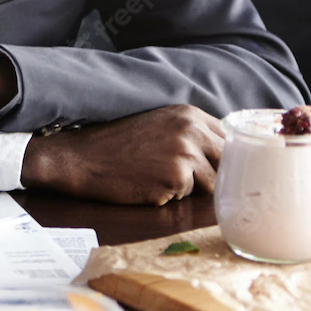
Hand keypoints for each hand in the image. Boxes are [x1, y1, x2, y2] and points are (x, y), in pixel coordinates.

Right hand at [22, 105, 224, 204]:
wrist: (80, 158)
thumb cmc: (117, 145)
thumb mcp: (159, 125)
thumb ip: (194, 133)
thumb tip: (231, 154)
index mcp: (189, 114)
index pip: (230, 140)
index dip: (223, 157)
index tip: (210, 165)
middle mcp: (191, 130)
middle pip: (227, 164)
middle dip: (210, 174)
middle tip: (178, 175)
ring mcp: (184, 154)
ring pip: (210, 184)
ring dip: (188, 187)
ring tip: (156, 176)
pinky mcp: (174, 179)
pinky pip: (185, 196)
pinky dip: (169, 195)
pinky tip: (145, 184)